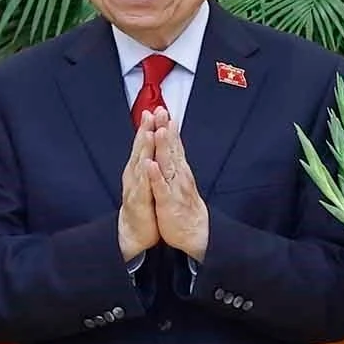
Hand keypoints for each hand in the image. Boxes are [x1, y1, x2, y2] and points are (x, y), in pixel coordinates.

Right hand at [118, 119, 162, 260]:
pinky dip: (144, 175)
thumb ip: (148, 161)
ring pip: (139, 164)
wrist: (134, 231)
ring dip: (143, 148)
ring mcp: (134, 186)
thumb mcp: (145, 180)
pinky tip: (147, 165)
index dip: (148, 127)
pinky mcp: (138, 201)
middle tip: (149, 113)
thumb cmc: (142, 204)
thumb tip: (151, 143)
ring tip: (148, 133)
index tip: (154, 110)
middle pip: (139, 149)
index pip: (143, 144)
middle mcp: (134, 174)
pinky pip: (141, 186)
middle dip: (144, 130)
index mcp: (138, 168)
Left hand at [146, 113, 209, 258]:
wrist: (192, 232)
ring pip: (168, 164)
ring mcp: (174, 187)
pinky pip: (161, 187)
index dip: (169, 127)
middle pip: (172, 149)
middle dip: (166, 130)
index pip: (174, 145)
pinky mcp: (168, 202)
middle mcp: (178, 175)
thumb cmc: (182, 205)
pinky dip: (156, 176)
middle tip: (162, 112)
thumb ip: (176, 163)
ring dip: (164, 147)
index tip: (164, 111)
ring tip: (159, 131)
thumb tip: (173, 146)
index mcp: (179, 170)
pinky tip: (151, 165)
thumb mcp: (180, 181)